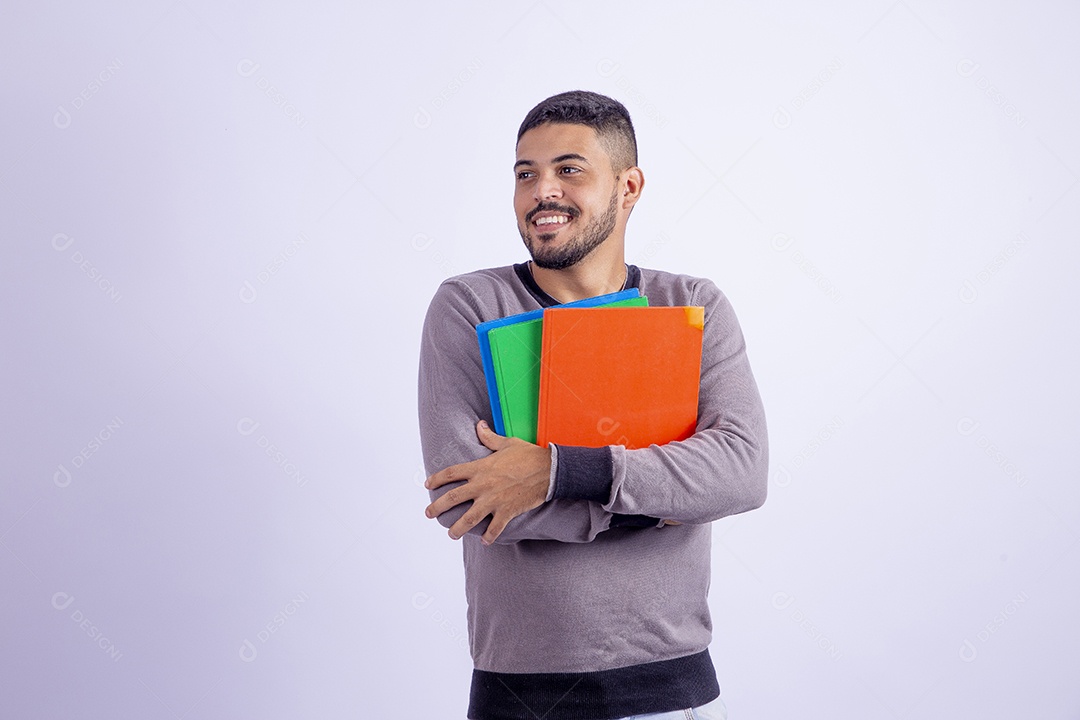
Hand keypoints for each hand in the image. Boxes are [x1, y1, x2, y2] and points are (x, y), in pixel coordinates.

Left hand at [424, 420, 550, 544]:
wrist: (549, 470)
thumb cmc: (529, 455)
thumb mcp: (507, 443)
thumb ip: (489, 437)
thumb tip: (480, 425)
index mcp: (480, 468)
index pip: (451, 473)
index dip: (436, 479)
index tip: (428, 484)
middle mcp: (483, 485)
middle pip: (452, 498)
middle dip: (437, 507)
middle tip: (429, 513)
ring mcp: (494, 500)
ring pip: (468, 518)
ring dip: (457, 528)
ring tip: (451, 534)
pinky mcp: (507, 512)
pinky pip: (494, 528)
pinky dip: (489, 537)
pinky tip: (484, 542)